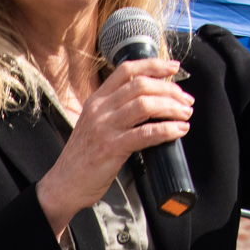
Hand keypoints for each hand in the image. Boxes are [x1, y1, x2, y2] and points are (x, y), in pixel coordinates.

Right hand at [35, 53, 193, 231]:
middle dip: (170, 90)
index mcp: (96, 100)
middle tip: (186, 100)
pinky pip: (145, 134)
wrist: (63, 184)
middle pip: (141, 86)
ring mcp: (104, 128)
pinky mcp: (111, 148)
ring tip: (185, 114)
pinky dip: (166, 130)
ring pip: (145, 105)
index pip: (127, 71)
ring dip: (171, 107)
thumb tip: (149, 105)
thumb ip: (115, 111)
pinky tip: (179, 130)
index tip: (173, 68)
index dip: (153, 65)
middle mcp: (99, 109)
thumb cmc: (82, 158)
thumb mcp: (94, 125)